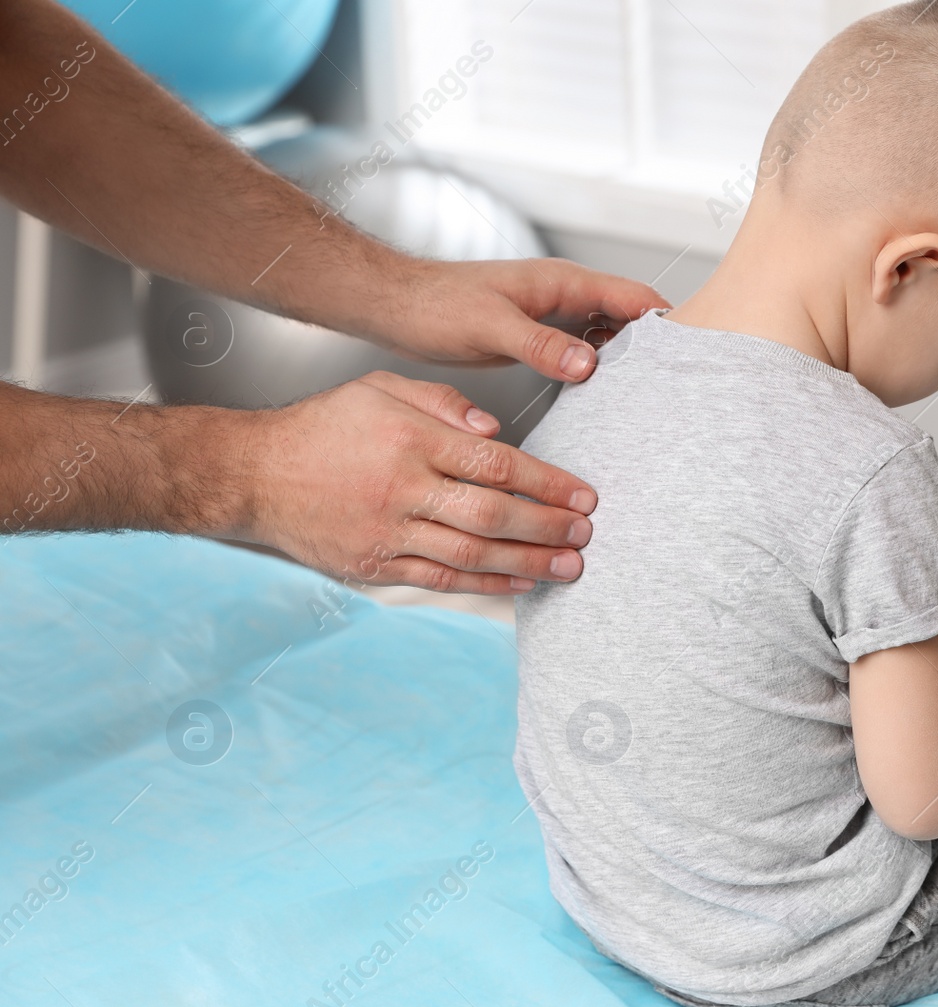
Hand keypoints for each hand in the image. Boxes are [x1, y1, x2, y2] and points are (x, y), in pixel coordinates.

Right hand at [240, 371, 595, 593]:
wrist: (252, 475)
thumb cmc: (320, 429)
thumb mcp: (380, 389)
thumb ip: (443, 403)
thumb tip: (495, 430)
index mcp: (410, 441)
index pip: (496, 465)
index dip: (547, 483)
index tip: (582, 495)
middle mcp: (403, 489)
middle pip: (492, 514)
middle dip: (547, 527)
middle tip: (584, 534)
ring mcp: (389, 533)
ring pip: (473, 553)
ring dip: (527, 563)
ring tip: (567, 566)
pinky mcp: (376, 565)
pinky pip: (442, 578)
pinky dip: (486, 585)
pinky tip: (520, 584)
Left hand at [379, 258, 668, 379]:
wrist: (398, 307)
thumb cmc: (436, 306)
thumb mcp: (490, 327)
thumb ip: (540, 344)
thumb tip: (589, 363)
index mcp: (561, 282)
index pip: (633, 296)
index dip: (667, 321)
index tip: (692, 352)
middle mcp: (564, 294)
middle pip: (631, 315)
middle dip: (656, 343)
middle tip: (673, 384)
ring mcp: (554, 315)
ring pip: (611, 333)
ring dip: (629, 358)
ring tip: (645, 394)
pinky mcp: (541, 336)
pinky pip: (585, 348)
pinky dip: (600, 368)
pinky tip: (601, 394)